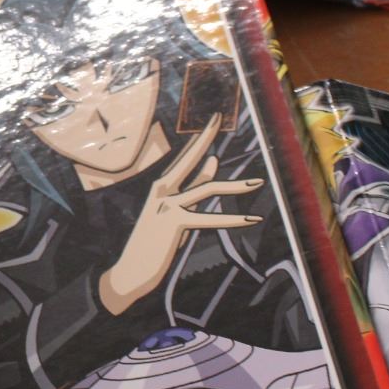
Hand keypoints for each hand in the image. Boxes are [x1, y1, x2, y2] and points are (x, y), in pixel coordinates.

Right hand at [97, 113, 263, 315]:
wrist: (131, 271)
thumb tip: (214, 163)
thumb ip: (193, 189)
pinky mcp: (174, 223)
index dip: (199, 139)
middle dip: (204, 138)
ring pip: (206, 189)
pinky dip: (231, 220)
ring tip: (257, 183)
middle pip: (188, 159)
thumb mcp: (175, 213)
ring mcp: (166, 206)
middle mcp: (161, 191)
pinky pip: (208, 219)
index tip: (212, 120)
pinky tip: (249, 219)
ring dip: (235, 187)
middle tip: (216, 118)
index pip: (185, 157)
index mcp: (161, 187)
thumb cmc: (154, 243)